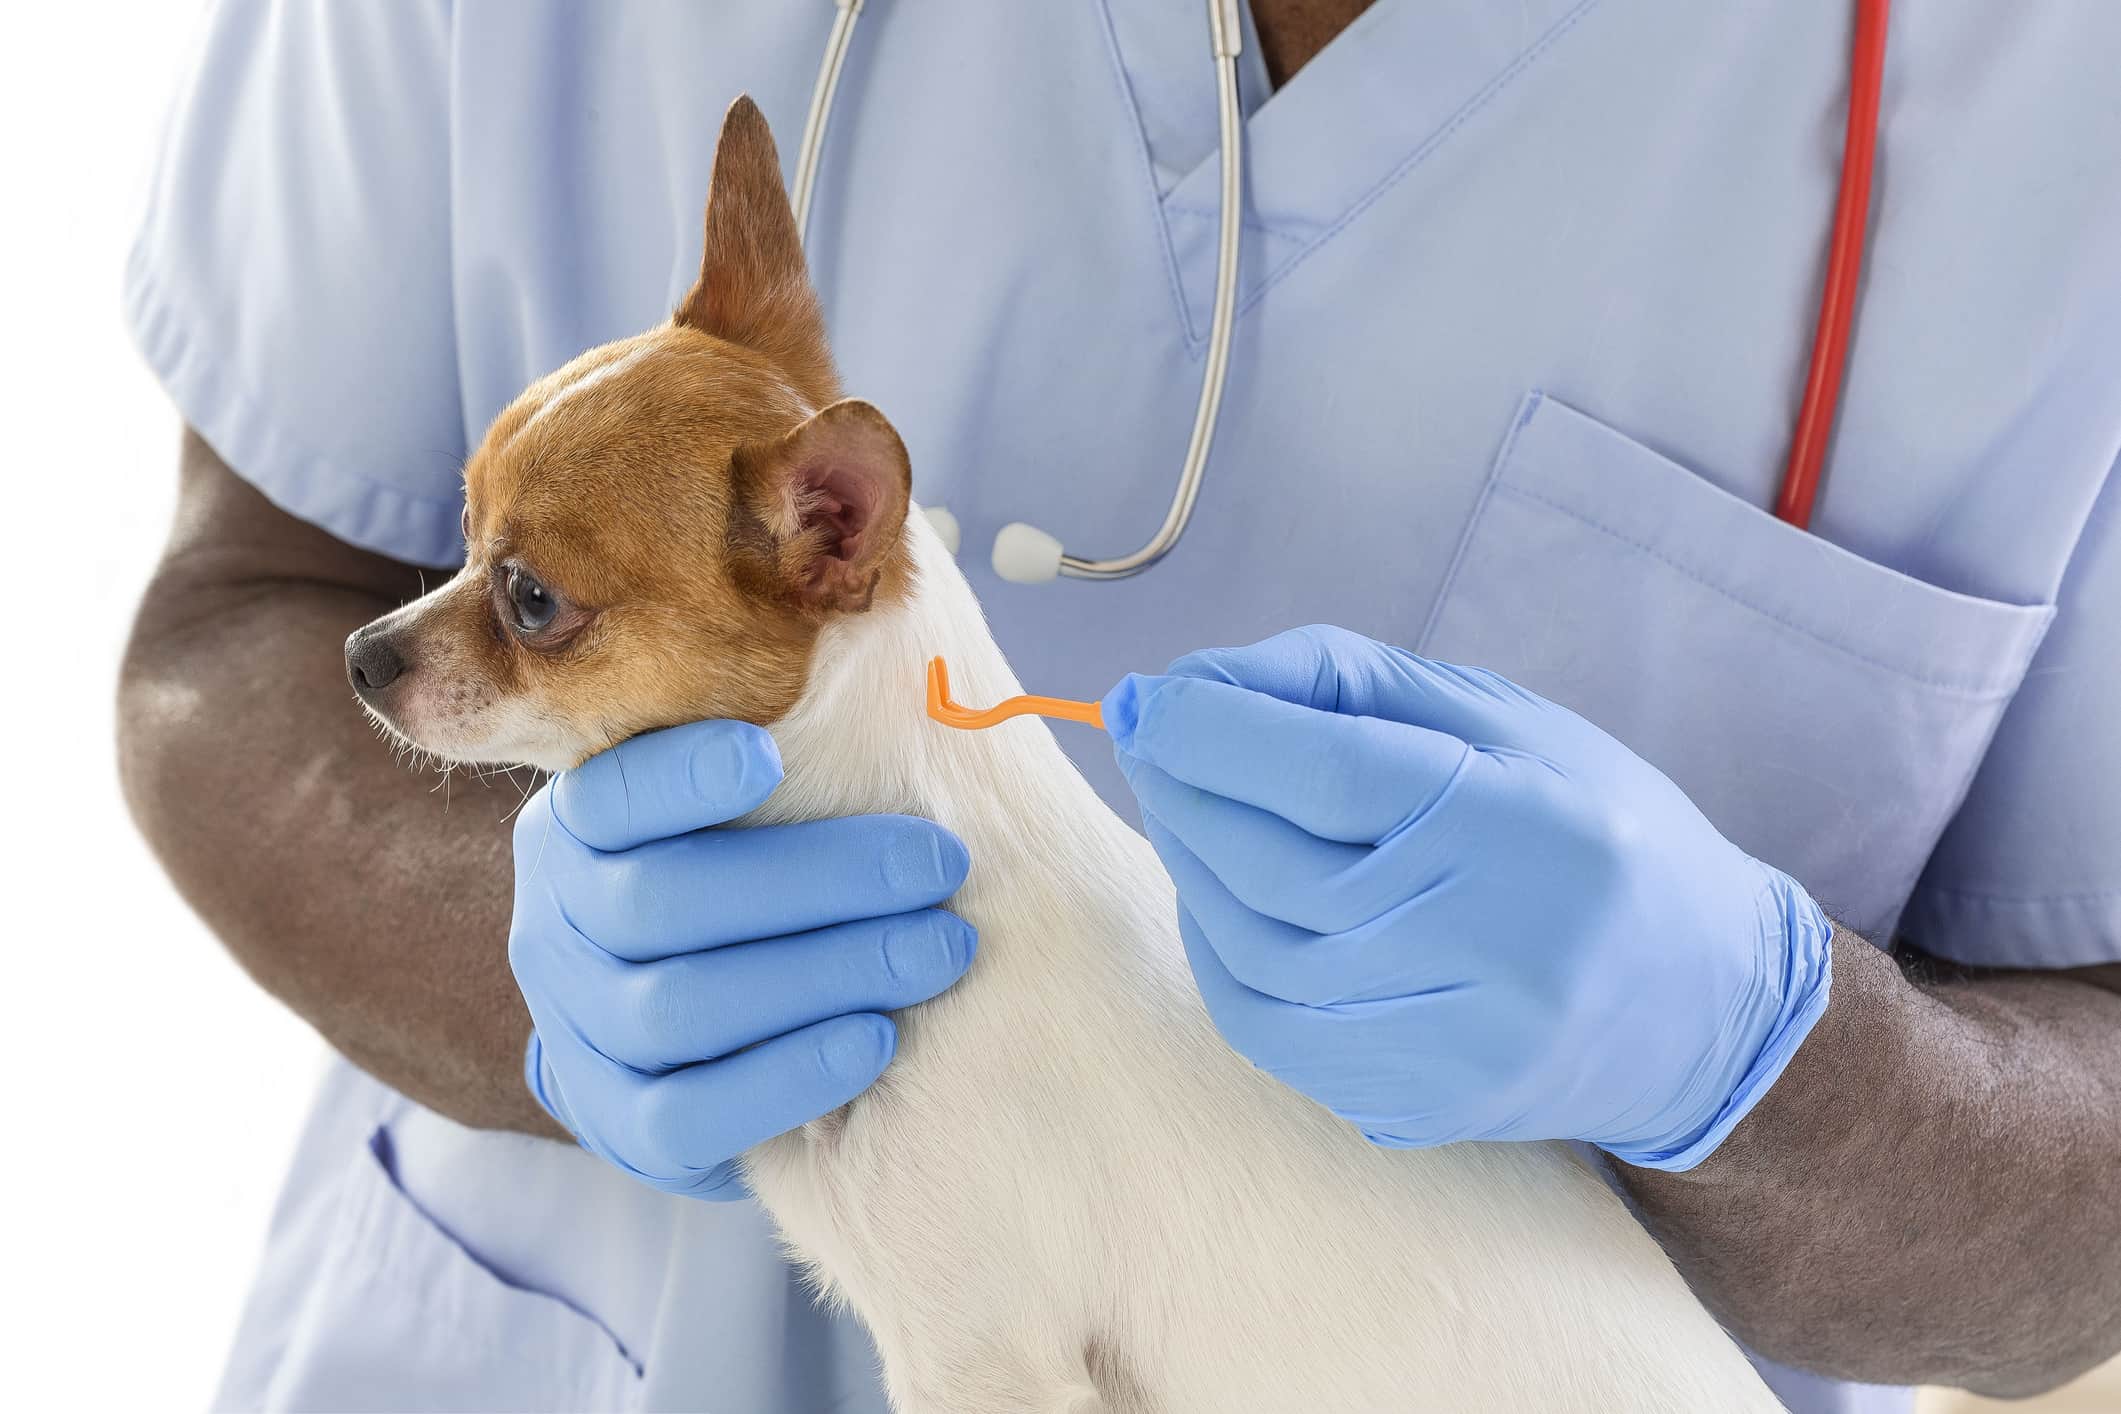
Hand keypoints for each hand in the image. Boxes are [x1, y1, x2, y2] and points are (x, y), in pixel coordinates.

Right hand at [509, 720, 974, 1196]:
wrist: (711, 1044)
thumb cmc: (761, 888)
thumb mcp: (755, 813)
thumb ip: (796, 756)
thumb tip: (916, 660)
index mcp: (579, 830)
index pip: (607, 799)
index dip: (675, 778)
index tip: (769, 754)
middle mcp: (554, 925)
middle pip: (661, 901)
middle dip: (819, 878)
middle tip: (942, 863)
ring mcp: (577, 1031)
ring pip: (679, 1007)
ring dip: (826, 973)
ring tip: (937, 951)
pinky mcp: (614, 1124)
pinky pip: (687, 1115)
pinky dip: (786, 1077)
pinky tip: (874, 1041)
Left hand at [1104, 625, 1831, 1169]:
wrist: (1706, 1010)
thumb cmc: (1600, 833)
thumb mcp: (1506, 722)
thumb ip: (1353, 685)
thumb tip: (1200, 681)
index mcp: (1519, 827)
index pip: (1325, 777)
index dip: (1213, 731)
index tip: (1148, 694)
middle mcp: (1487, 945)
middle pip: (1274, 867)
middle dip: (1185, 790)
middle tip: (1150, 738)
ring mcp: (1452, 1043)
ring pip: (1254, 955)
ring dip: (1190, 869)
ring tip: (1181, 806)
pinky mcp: (1421, 1102)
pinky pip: (1269, 1031)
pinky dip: (1220, 955)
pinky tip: (1218, 898)